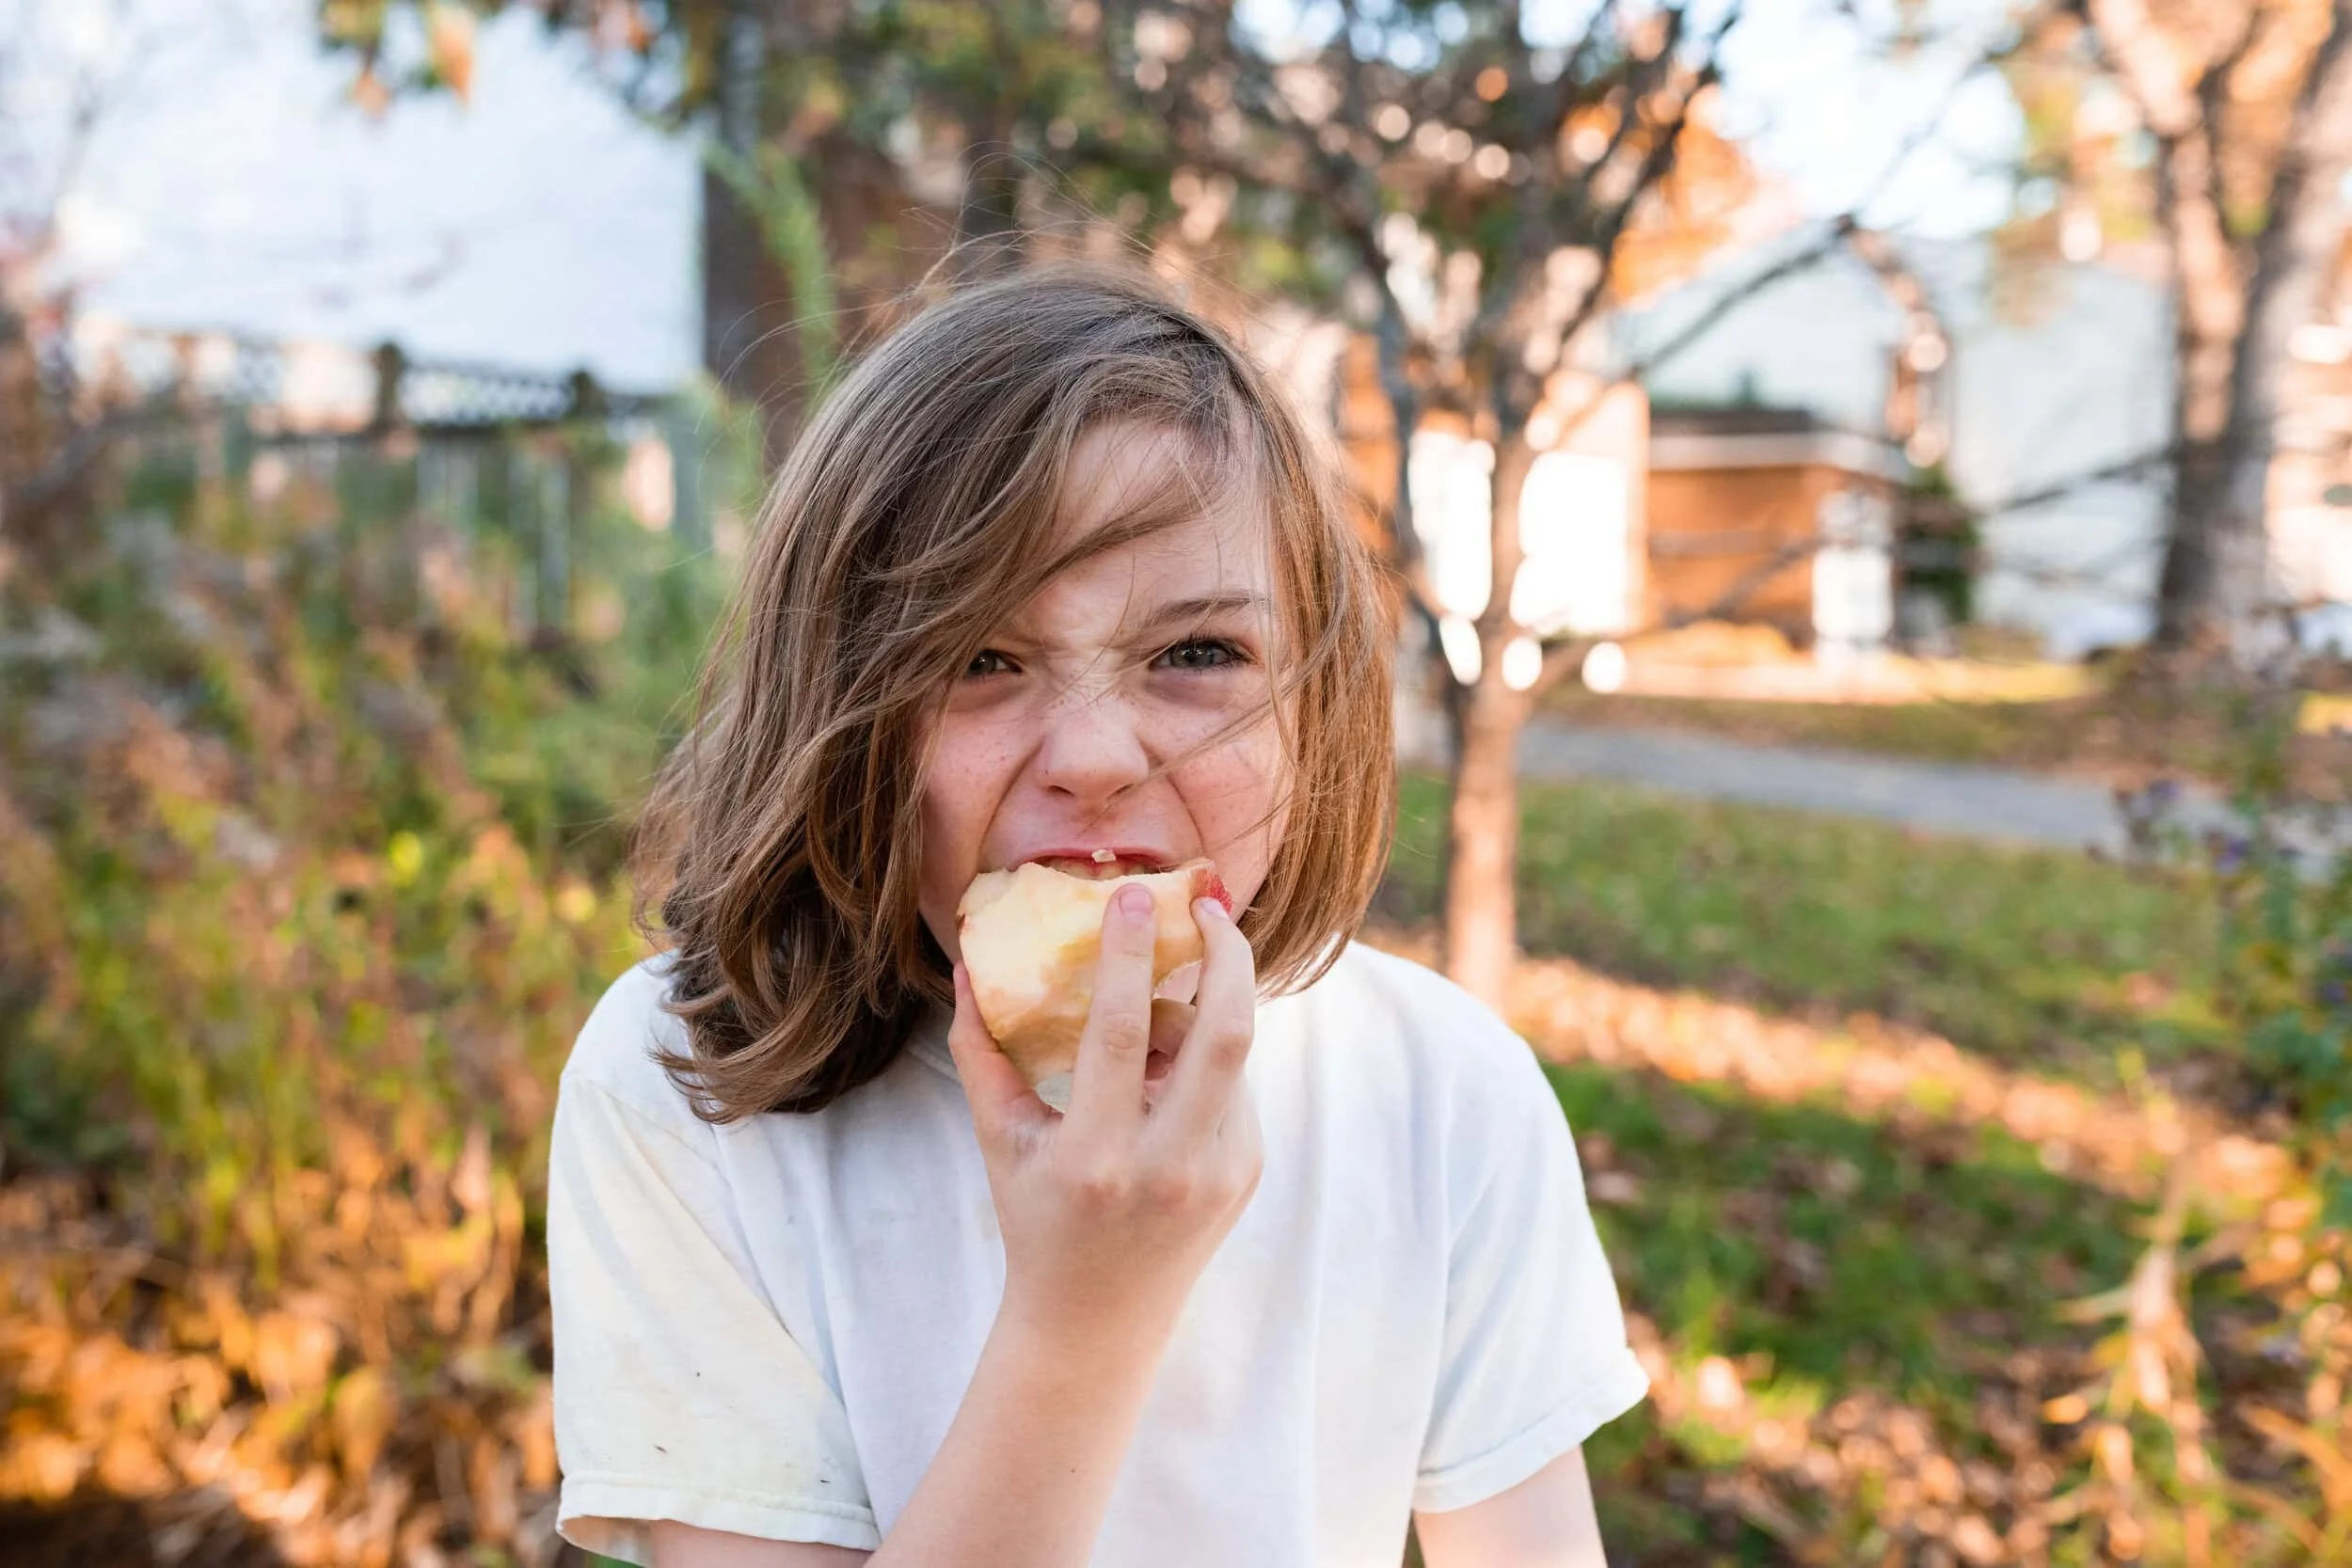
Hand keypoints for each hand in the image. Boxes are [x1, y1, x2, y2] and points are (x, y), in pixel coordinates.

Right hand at [948, 883, 1262, 1363]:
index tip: (1131, 896)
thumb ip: (981, 1051)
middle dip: (1226, 953)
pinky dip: (1204, 1053)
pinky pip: (1233, 1084)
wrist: (1097, 1323)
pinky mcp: (1248, 1172)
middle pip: (1225, 1032)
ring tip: (1171, 980)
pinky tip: (1171, 1051)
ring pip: (1233, 1052)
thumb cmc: (1037, 1222)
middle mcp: (1170, 1166)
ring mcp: (1220, 1172)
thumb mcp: (1000, 1141)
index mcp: (1097, 1158)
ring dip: (1206, 1003)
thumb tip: (969, 964)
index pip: (1122, 1034)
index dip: (1129, 956)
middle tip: (1206, 902)